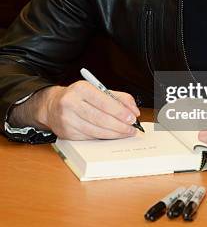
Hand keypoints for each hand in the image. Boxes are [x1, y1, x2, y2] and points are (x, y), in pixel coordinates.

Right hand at [9, 81, 139, 139]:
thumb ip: (117, 97)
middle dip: (120, 125)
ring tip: (126, 133)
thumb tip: (133, 110)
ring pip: (96, 130)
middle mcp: (71, 103)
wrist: (52, 106)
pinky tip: (113, 135)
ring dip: (115, 134)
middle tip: (132, 128)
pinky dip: (104, 137)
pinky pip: (90, 137)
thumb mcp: (96, 90)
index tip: (132, 117)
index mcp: (80, 89)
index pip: (104, 102)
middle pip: (101, 118)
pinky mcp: (67, 134)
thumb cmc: (78, 97)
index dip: (120, 111)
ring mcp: (67, 120)